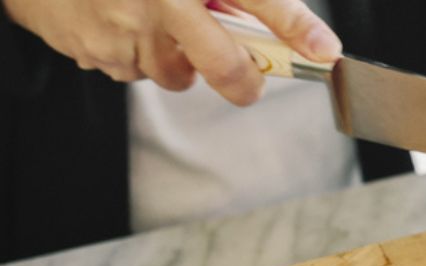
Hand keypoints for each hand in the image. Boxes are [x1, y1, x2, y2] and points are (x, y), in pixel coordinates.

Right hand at [1, 0, 339, 104]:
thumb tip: (264, 21)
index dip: (297, 27)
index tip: (325, 51)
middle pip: (225, 66)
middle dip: (245, 83)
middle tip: (249, 82)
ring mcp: (127, 30)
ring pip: (178, 75)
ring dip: (178, 60)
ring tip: (157, 24)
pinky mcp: (99, 52)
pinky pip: (135, 72)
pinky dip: (136, 56)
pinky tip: (119, 23)